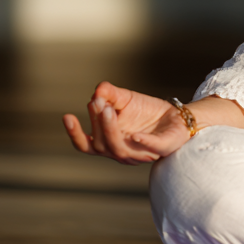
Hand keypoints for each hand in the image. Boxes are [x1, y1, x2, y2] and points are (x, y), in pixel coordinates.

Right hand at [63, 82, 189, 164]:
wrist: (176, 114)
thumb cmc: (146, 111)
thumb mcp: (125, 99)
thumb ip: (109, 94)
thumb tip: (97, 90)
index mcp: (109, 144)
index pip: (86, 145)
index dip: (75, 134)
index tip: (67, 116)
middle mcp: (122, 152)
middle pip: (101, 144)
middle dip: (97, 123)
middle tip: (97, 103)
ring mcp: (141, 153)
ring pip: (120, 149)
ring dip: (111, 130)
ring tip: (108, 109)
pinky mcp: (162, 148)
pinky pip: (151, 148)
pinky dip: (143, 142)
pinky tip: (135, 134)